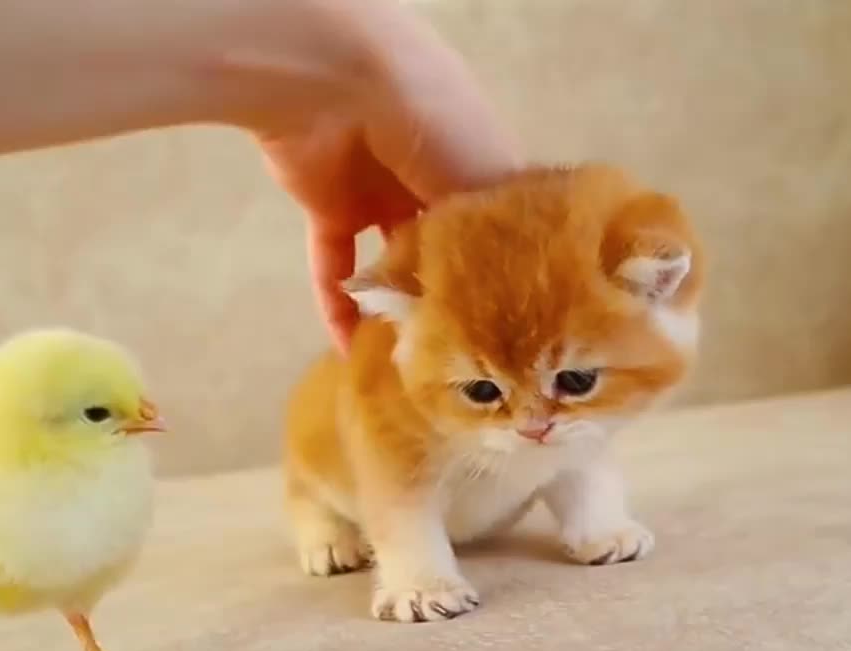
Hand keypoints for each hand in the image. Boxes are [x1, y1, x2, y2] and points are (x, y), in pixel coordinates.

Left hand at [255, 4, 520, 350]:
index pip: (501, 233)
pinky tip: (350, 352)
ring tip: (413, 366)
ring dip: (396, 311)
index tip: (517, 332)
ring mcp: (380, 194)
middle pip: (446, 255)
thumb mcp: (490, 180)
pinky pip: (335, 266)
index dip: (508, 279)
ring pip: (391, 266)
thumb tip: (520, 299)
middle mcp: (434, 182)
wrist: (342, 85)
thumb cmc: (437, 125)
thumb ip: (501, 240)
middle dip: (452, 303)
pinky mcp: (330, 207)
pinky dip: (337, 306)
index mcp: (481, 167)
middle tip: (465, 363)